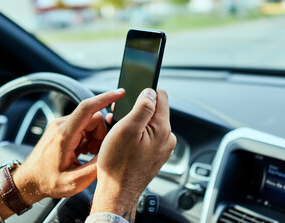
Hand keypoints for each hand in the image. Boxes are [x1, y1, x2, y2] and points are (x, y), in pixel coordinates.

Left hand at [11, 90, 124, 204]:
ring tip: (86, 153)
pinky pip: (82, 125)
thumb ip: (96, 167)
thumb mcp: (75, 182)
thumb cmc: (48, 181)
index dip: (105, 99)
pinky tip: (81, 151)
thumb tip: (111, 153)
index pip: (87, 108)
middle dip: (101, 134)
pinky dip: (87, 136)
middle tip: (94, 152)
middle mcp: (61, 125)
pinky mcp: (61, 127)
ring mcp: (60, 124)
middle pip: (93, 117)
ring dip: (94, 136)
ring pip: (89, 121)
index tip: (120, 93)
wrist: (30, 180)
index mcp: (64, 136)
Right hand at [90, 88, 176, 220]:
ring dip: (135, 123)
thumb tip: (151, 91)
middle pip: (154, 110)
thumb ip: (142, 107)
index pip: (161, 96)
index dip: (145, 92)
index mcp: (163, 129)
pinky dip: (136, 135)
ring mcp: (162, 148)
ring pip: (149, 124)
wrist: (117, 192)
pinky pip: (148, 137)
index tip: (131, 98)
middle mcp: (167, 138)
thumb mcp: (127, 129)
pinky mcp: (155, 155)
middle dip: (137, 109)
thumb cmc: (118, 164)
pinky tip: (124, 141)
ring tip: (119, 131)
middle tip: (120, 118)